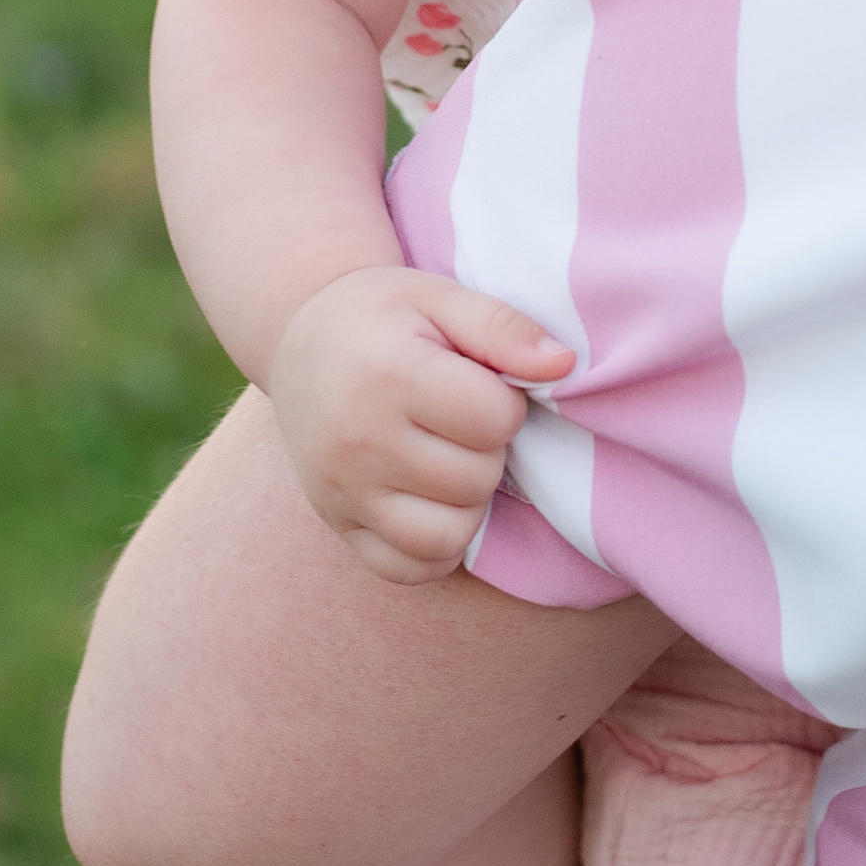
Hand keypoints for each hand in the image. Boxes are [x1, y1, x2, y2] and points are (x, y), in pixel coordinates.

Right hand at [266, 266, 571, 585]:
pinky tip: (432, 500)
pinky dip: (436, 545)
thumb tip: (564, 364)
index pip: (494, 419)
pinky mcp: (336, 525)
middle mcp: (357, 441)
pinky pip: (408, 568)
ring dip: (468, 501)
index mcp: (388, 375)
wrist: (301, 342)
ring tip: (450, 458)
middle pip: (476, 478)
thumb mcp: (441, 297)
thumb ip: (503, 327)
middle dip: (487, 449)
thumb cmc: (385, 317)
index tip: (478, 383)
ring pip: (448, 534)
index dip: (504, 402)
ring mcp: (341, 492)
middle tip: (460, 420)